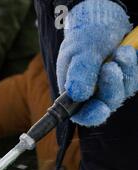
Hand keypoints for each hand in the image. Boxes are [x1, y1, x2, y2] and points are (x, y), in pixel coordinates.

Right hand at [57, 0, 135, 126]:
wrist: (101, 19)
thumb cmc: (84, 35)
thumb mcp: (79, 51)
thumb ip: (79, 73)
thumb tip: (77, 96)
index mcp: (73, 92)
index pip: (81, 113)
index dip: (91, 115)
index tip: (101, 108)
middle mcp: (91, 93)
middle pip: (106, 105)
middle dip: (111, 87)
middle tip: (111, 67)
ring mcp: (109, 87)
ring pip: (123, 93)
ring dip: (124, 73)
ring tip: (120, 52)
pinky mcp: (125, 79)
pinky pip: (134, 80)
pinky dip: (132, 67)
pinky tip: (126, 52)